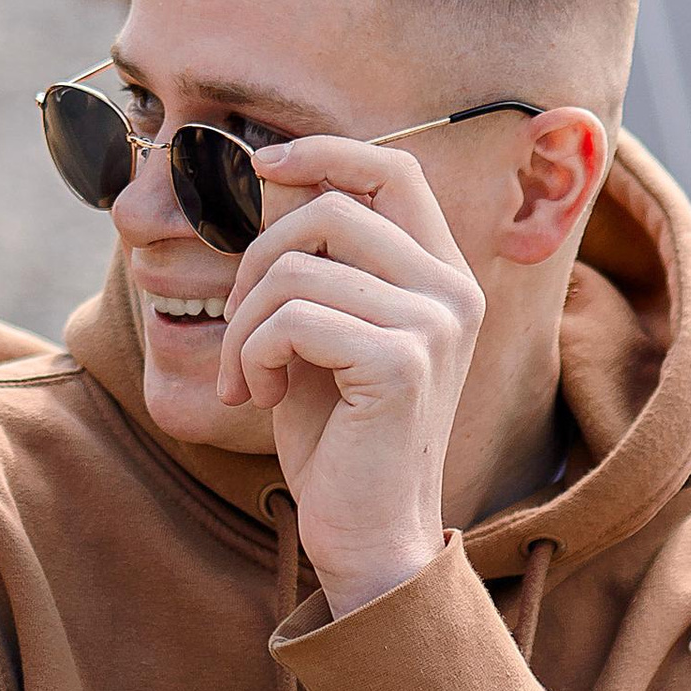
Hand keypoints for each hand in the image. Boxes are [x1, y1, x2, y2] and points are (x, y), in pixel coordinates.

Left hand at [220, 139, 483, 615]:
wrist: (365, 537)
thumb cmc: (337, 441)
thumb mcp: (322, 335)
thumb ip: (315, 265)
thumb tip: (273, 177)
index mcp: (441, 276)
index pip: (393, 169)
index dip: (323, 152)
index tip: (261, 167)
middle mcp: (452, 292)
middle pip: (329, 209)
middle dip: (254, 261)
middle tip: (238, 329)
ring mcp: (434, 325)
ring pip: (297, 266)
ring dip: (244, 323)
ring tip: (245, 376)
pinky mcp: (402, 363)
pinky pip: (292, 318)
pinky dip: (250, 355)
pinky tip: (255, 397)